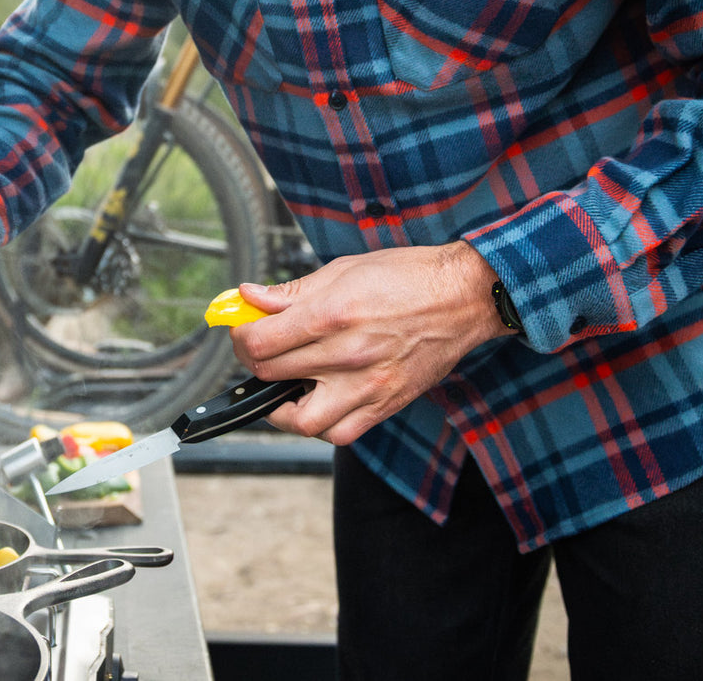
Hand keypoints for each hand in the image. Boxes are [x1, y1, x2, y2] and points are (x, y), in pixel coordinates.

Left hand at [231, 243, 506, 445]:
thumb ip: (293, 291)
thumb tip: (251, 296)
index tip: (241, 327)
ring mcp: (367, 386)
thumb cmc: (408, 277)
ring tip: (283, 382)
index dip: (239, 334)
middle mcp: (347, 354)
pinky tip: (318, 400)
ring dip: (280, 404)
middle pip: (271, 374)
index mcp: (332, 314)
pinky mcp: (385, 404)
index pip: (260, 341)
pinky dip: (320, 424)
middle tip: (258, 347)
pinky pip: (340, 434)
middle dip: (252, 360)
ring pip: (301, 420)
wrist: (463, 297)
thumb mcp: (344, 269)